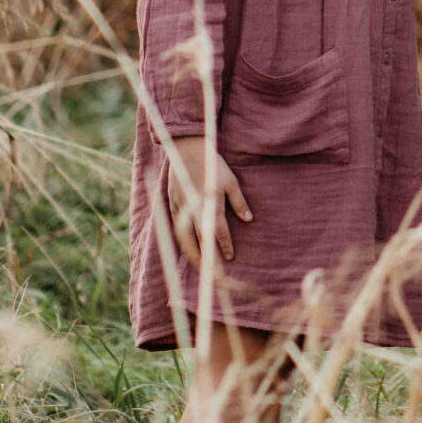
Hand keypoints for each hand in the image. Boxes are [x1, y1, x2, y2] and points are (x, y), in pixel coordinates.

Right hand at [167, 135, 251, 264]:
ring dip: (193, 252)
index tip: (230, 257)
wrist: (188, 151)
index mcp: (211, 204)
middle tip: (214, 271)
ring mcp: (181, 208)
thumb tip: (248, 219)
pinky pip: (176, 227)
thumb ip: (238, 202)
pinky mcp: (172, 204)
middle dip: (208, 256)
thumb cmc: (213, 165)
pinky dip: (181, 239)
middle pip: (201, 239)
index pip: (219, 231)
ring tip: (200, 264)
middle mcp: (195, 209)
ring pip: (186, 237)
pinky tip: (187, 247)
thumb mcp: (231, 181)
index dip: (225, 245)